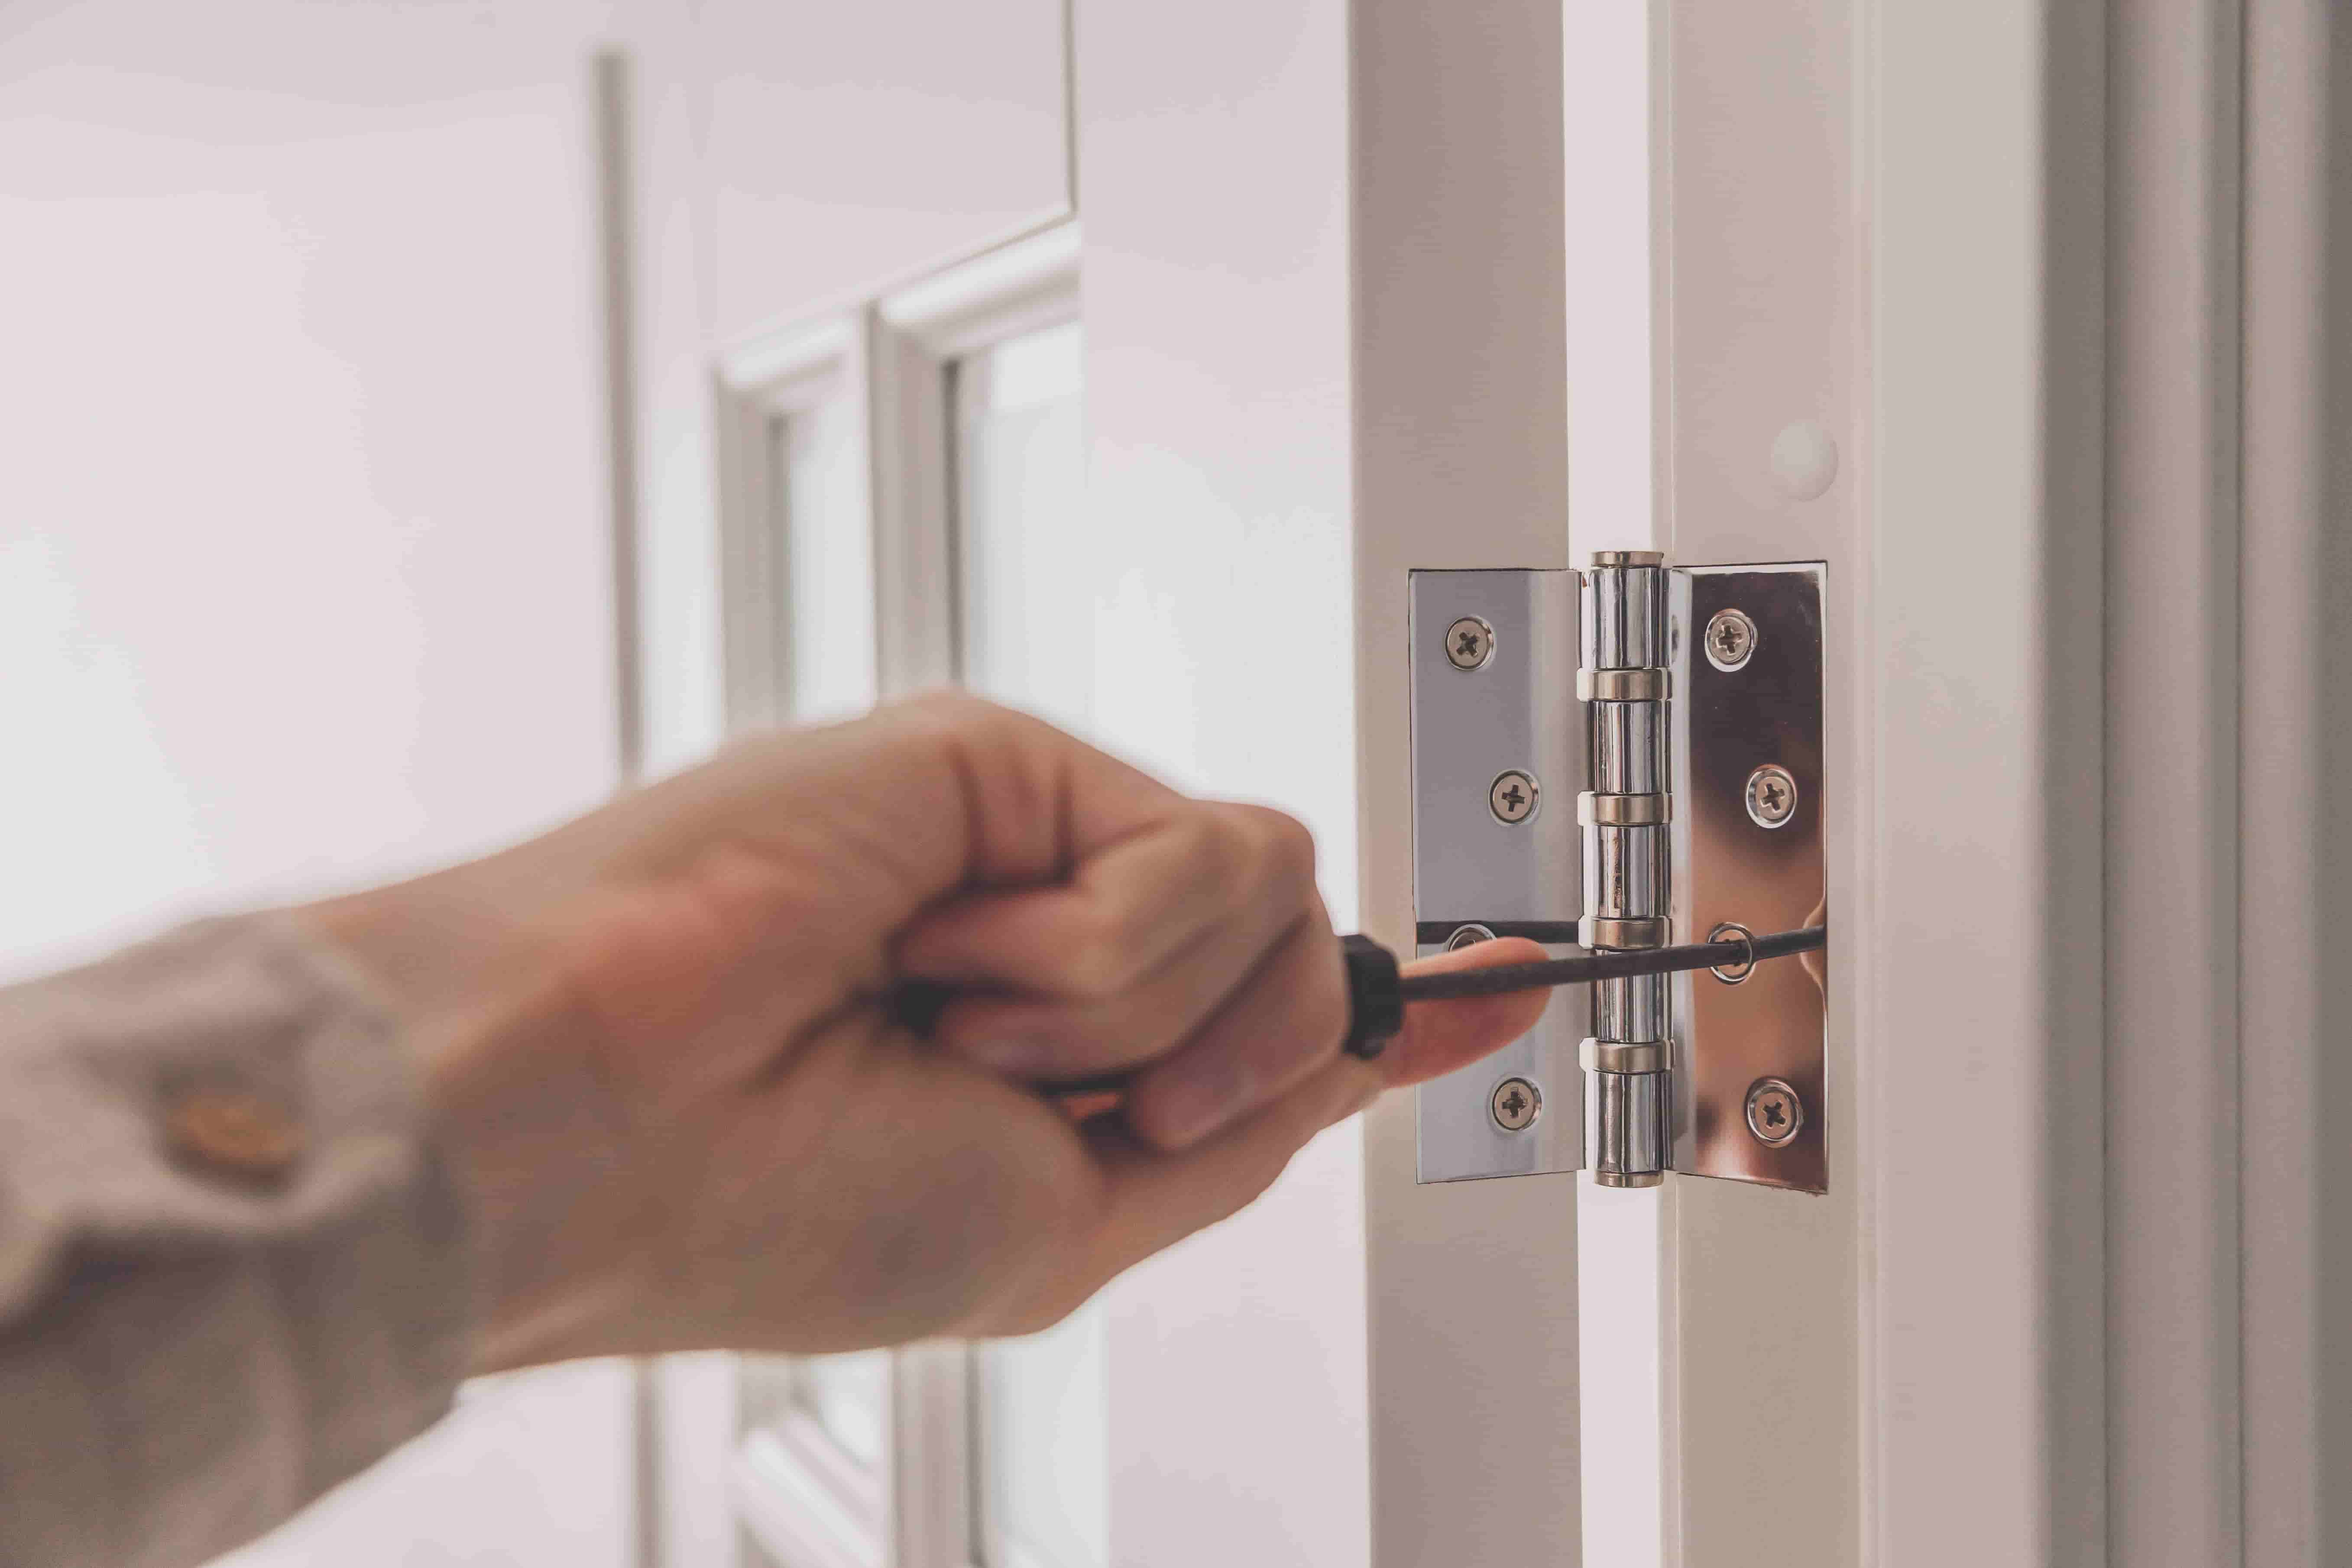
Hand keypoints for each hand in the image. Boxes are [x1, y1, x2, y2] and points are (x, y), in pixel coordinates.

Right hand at [300, 693, 1546, 1370]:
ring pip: (1269, 898)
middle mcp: (1066, 932)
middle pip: (1300, 955)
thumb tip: (1389, 1052)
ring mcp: (1039, 842)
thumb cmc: (781, 1203)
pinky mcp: (1011, 757)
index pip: (1286, 1003)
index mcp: (1073, 1051)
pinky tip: (941, 956)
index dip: (1401, 1005)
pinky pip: (1194, 854)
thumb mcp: (1069, 1225)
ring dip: (1126, 1014)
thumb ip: (1241, 1126)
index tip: (1507, 992)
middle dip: (1208, 1063)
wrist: (612, 1114)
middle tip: (1044, 1093)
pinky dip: (1087, 950)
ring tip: (954, 1023)